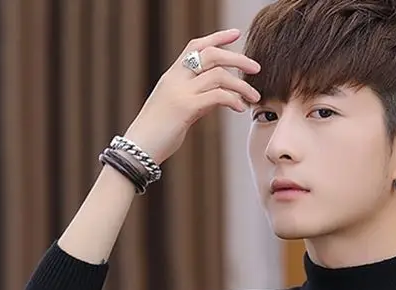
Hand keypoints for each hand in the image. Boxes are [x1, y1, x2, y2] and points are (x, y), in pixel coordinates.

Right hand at [123, 28, 261, 165]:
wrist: (139, 148)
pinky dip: (232, 99)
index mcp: (173, 75)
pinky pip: (216, 96)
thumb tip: (220, 95)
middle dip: (238, 58)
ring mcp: (180, 92)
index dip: (217, 37)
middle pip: (211, 55)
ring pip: (218, 75)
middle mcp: (176, 79)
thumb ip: (197, 97)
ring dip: (241, 85)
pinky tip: (240, 109)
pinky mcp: (185, 108)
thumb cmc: (158, 133)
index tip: (236, 34)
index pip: (196, 46)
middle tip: (257, 67)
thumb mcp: (178, 109)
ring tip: (254, 97)